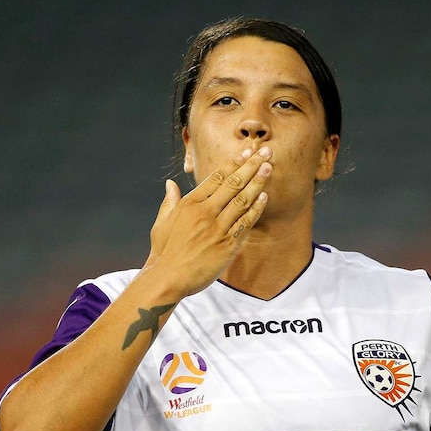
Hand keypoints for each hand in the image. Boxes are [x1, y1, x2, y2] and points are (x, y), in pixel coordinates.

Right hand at [145, 146, 271, 296]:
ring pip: (242, 200)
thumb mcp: (162, 223)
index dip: (234, 163)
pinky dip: (255, 209)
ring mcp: (217, 228)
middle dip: (251, 166)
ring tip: (269, 168)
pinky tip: (264, 196)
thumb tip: (170, 184)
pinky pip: (245, 223)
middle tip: (266, 152)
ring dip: (257, 182)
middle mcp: (205, 212)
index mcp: (189, 204)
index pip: (216, 177)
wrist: (168, 278)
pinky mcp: (227, 245)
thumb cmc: (164, 252)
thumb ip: (169, 201)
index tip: (247, 152)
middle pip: (233, 183)